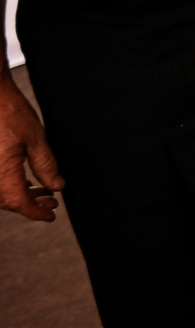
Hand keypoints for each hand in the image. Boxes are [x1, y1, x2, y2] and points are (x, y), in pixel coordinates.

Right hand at [0, 81, 61, 222]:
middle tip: (51, 202)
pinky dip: (9, 183)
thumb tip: (56, 186)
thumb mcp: (36, 139)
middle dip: (30, 203)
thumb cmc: (8, 111)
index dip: (36, 212)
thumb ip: (46, 165)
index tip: (51, 216)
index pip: (19, 203)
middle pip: (8, 201)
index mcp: (1, 173)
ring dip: (20, 193)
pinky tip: (24, 178)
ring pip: (1, 191)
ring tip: (43, 189)